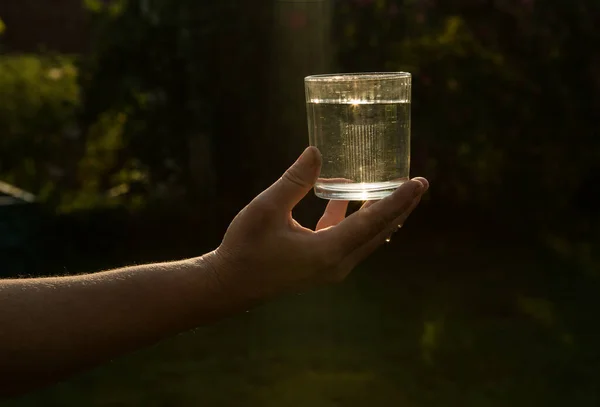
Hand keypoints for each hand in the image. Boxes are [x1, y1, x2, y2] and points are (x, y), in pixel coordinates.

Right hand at [211, 147, 428, 300]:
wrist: (229, 285)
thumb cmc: (245, 248)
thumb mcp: (267, 208)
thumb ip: (295, 180)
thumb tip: (317, 152)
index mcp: (328, 251)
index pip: (374, 222)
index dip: (398, 200)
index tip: (419, 183)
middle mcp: (337, 263)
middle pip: (379, 232)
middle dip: (401, 207)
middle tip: (419, 183)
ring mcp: (330, 267)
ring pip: (367, 237)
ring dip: (381, 214)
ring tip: (396, 190)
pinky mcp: (321, 265)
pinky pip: (348, 239)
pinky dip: (354, 219)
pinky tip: (348, 198)